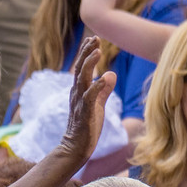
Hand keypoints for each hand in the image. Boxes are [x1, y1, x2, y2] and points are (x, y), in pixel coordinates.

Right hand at [56, 36, 114, 167]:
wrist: (76, 148)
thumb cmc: (87, 127)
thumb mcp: (97, 104)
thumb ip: (103, 89)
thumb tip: (110, 74)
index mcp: (79, 91)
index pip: (81, 68)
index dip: (86, 53)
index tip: (93, 39)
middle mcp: (76, 94)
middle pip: (80, 69)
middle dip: (87, 53)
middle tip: (95, 38)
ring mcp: (79, 103)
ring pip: (82, 80)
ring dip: (89, 65)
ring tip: (97, 51)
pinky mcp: (85, 114)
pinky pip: (89, 98)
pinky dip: (96, 87)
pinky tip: (103, 78)